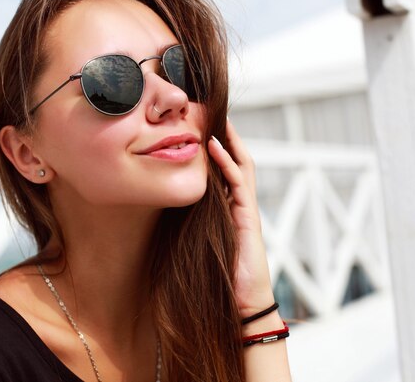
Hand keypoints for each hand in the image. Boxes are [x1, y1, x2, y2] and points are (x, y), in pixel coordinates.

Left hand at [208, 120, 274, 315]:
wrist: (242, 301)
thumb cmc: (219, 274)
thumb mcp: (199, 240)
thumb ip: (189, 221)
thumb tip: (165, 205)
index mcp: (228, 208)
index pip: (223, 170)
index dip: (214, 148)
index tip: (198, 128)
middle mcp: (240, 203)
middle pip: (235, 161)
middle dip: (224, 136)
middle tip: (209, 113)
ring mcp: (246, 208)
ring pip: (240, 165)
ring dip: (228, 141)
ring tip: (215, 119)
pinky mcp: (249, 216)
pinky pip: (239, 182)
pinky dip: (227, 162)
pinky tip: (214, 147)